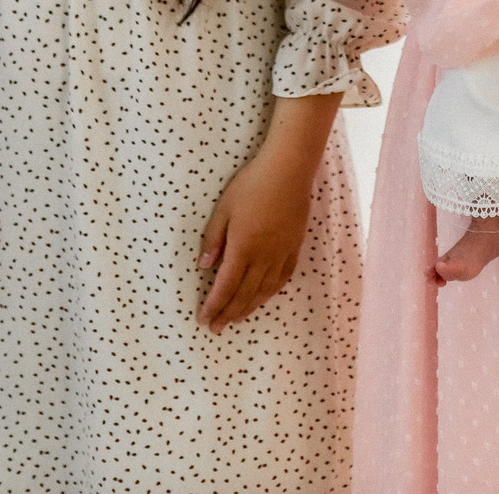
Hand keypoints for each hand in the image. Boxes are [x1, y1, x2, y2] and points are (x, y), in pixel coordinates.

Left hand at [196, 120, 325, 331]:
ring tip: (236, 318)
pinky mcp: (294, 246)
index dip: (214, 305)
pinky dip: (271, 292)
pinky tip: (264, 297)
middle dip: (228, 313)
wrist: (289, 170)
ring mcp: (281, 253)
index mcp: (243, 247)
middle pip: (244, 293)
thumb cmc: (252, 184)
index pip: (225, 285)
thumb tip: (204, 266)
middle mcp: (263, 256)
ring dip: (249, 307)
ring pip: (264, 290)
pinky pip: (283, 277)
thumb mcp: (223, 208)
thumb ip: (213, 239)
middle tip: (216, 328)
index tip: (204, 319)